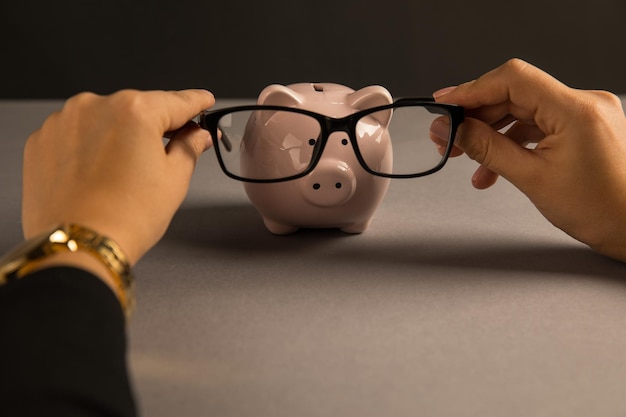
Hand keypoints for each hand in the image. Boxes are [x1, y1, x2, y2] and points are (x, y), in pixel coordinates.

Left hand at [22, 89, 214, 265]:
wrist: (81, 246)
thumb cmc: (127, 217)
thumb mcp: (174, 180)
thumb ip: (189, 147)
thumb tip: (197, 136)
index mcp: (134, 111)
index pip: (176, 101)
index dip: (196, 102)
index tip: (204, 101)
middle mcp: (95, 105)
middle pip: (139, 109)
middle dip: (157, 126)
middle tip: (172, 151)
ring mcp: (63, 122)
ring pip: (105, 120)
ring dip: (120, 136)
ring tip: (127, 173)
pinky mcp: (42, 141)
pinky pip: (77, 134)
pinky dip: (91, 147)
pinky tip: (101, 174)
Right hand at [431, 59, 625, 261]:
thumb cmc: (600, 209)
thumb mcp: (531, 178)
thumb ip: (486, 148)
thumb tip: (451, 130)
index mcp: (576, 110)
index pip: (513, 80)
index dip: (472, 88)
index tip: (444, 104)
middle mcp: (583, 103)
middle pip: (514, 94)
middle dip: (477, 115)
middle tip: (447, 136)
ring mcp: (584, 115)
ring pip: (522, 111)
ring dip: (490, 132)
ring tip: (465, 156)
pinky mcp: (581, 127)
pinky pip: (537, 126)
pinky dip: (511, 142)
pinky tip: (491, 168)